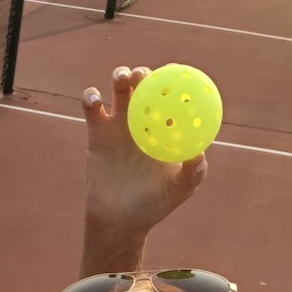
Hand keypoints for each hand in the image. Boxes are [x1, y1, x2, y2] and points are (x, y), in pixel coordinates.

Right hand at [81, 65, 207, 262]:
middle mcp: (143, 120)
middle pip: (143, 85)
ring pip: (119, 89)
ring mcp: (119, 123)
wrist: (119, 219)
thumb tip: (200, 153)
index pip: (170, 97)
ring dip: (120, 76)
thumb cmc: (154, 205)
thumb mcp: (178, 190)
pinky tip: (96, 100)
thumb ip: (193, 172)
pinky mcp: (96, 131)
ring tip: (123, 79)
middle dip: (144, 73)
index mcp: (165, 127)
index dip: (173, 80)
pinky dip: (92, 97)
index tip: (175, 71)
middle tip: (145, 76)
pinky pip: (92, 107)